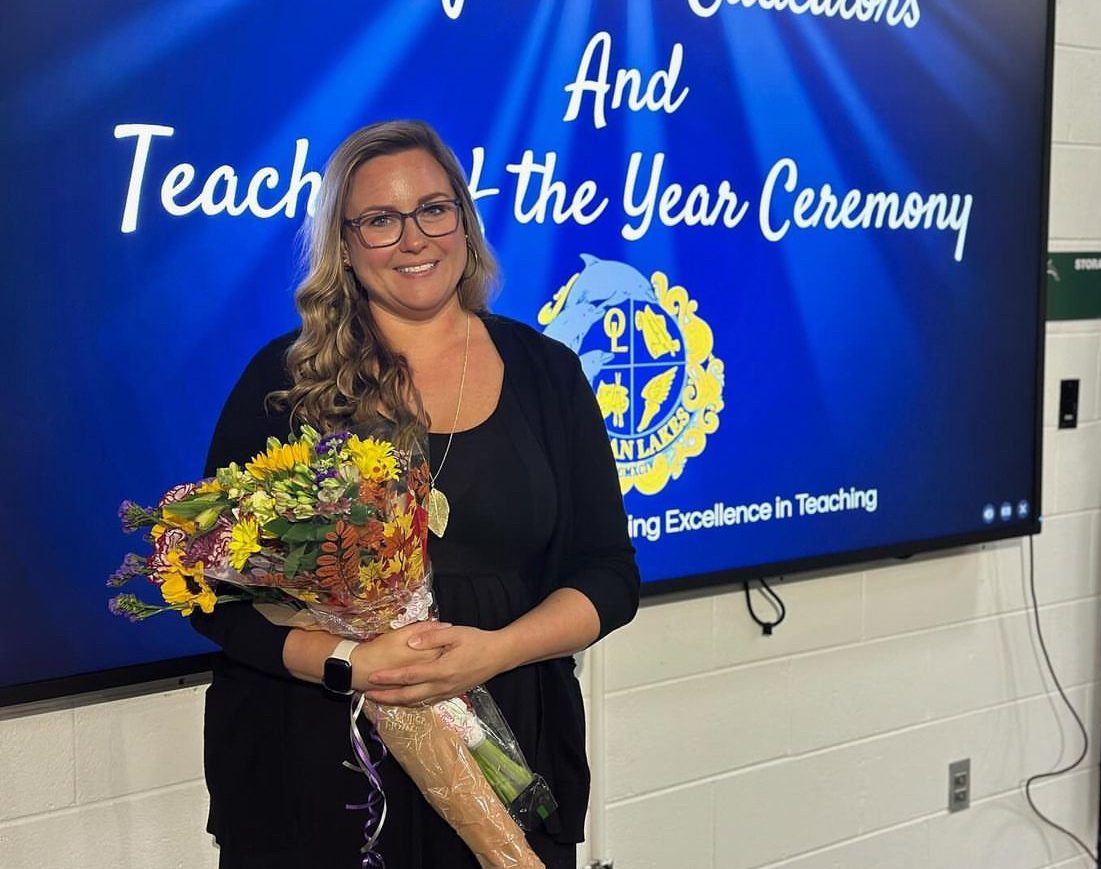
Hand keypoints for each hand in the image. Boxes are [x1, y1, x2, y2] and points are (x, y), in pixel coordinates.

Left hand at [363, 625, 513, 706]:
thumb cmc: (477, 641)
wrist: (500, 655)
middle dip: (387, 697)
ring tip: (381, 699)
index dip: (389, 678)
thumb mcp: (455, 633)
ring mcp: (448, 692)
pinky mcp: (452, 694)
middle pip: (409, 696)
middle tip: (368, 695)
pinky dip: (413, 702)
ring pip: (418, 702)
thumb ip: (431, 637)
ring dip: (398, 702)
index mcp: (442, 669)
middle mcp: (443, 685)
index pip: (409, 676)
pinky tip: (405, 699)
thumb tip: (410, 642)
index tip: (372, 677)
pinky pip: (428, 701)